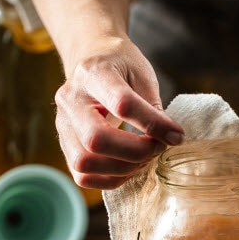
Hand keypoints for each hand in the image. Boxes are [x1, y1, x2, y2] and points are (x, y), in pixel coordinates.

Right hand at [54, 38, 184, 189]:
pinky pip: (82, 176)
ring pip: (85, 163)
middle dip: (136, 152)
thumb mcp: (142, 75)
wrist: (91, 60)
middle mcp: (70, 99)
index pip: (122, 105)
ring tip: (144, 158)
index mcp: (93, 73)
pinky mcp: (64, 145)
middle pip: (96, 140)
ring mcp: (62, 124)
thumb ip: (152, 108)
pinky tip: (129, 166)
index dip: (154, 125)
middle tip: (158, 147)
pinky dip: (110, 179)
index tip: (176, 135)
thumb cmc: (120, 67)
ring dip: (123, 168)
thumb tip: (171, 139)